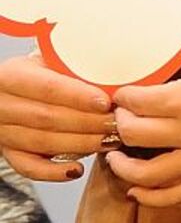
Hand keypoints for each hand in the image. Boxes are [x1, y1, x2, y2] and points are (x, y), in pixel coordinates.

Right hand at [0, 52, 113, 182]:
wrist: (10, 91)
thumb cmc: (41, 72)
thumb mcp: (50, 60)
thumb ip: (74, 65)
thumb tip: (116, 68)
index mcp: (11, 76)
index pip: (47, 87)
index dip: (78, 96)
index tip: (105, 102)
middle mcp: (2, 105)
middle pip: (47, 117)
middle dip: (87, 122)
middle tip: (117, 123)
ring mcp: (3, 131)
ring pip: (42, 142)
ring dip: (79, 144)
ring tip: (109, 140)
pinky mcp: (8, 152)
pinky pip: (29, 167)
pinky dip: (53, 172)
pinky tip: (77, 170)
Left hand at [104, 70, 180, 206]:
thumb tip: (151, 78)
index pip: (137, 102)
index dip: (124, 98)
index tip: (124, 96)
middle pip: (133, 134)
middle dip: (121, 124)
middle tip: (122, 118)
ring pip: (144, 171)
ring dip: (121, 164)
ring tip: (115, 157)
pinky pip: (172, 196)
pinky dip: (147, 196)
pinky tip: (136, 188)